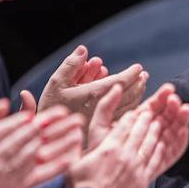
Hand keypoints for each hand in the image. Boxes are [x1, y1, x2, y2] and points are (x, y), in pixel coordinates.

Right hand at [0, 100, 84, 187]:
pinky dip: (53, 168)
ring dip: (57, 142)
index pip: (8, 128)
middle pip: (26, 138)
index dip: (28, 118)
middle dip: (50, 125)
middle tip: (70, 115)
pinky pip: (35, 178)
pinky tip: (70, 160)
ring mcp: (1, 176)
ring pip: (34, 155)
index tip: (45, 111)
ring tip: (75, 132)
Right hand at [19, 45, 147, 127]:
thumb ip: (70, 65)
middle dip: (137, 84)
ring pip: (128, 108)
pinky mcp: (105, 133)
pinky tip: (133, 104)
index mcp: (93, 95)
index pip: (120, 82)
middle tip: (143, 75)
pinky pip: (123, 119)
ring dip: (137, 95)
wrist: (45, 138)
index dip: (131, 74)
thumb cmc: (50, 107)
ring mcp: (105, 123)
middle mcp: (102, 110)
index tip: (138, 67)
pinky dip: (131, 109)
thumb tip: (83, 50)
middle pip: (128, 95)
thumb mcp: (55, 83)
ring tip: (140, 86)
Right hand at [67, 86, 188, 187]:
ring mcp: (135, 168)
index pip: (122, 127)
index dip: (130, 117)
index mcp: (108, 148)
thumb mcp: (75, 163)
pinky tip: (161, 145)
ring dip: (154, 132)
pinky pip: (154, 162)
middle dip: (145, 120)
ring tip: (158, 124)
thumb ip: (81, 148)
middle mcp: (124, 155)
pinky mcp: (142, 181)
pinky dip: (159, 151)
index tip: (135, 111)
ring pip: (149, 145)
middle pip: (138, 132)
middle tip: (150, 112)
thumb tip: (75, 137)